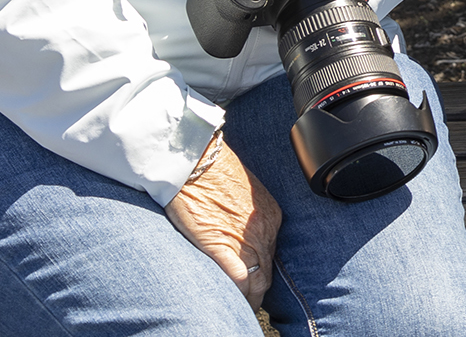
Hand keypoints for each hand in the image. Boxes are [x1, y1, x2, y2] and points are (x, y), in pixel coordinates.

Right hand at [165, 134, 280, 305]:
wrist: (195, 160)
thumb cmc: (213, 170)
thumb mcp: (244, 192)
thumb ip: (248, 214)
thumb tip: (240, 229)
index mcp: (270, 216)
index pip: (271, 254)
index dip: (261, 270)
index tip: (253, 279)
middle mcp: (264, 230)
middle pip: (267, 272)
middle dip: (258, 290)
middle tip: (247, 300)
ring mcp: (247, 240)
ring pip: (258, 281)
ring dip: (249, 297)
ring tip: (241, 306)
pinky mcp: (224, 246)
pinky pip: (240, 280)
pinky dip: (239, 295)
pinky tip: (233, 302)